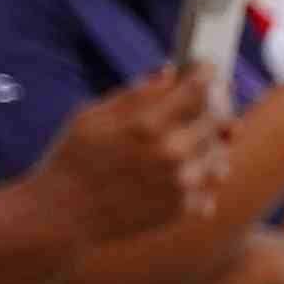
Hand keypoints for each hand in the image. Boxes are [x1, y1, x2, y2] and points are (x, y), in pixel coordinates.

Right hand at [38, 69, 225, 239]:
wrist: (62, 215)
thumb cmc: (72, 160)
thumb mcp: (93, 116)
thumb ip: (136, 93)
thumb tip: (170, 72)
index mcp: (146, 125)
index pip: (197, 90)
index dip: (206, 74)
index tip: (208, 68)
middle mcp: (171, 154)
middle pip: (217, 120)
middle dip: (214, 106)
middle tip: (206, 101)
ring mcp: (181, 183)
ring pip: (220, 152)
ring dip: (212, 141)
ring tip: (194, 136)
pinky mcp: (183, 208)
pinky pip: (210, 183)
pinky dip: (202, 173)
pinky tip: (185, 167)